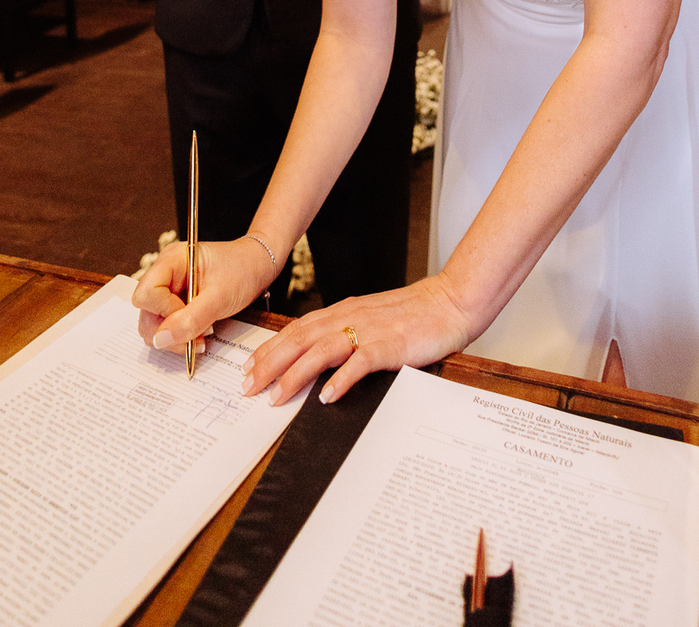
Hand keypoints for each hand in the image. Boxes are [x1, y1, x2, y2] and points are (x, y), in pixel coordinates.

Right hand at [132, 236, 272, 352]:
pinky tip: (201, 332)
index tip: (190, 316)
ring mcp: (169, 286)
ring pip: (155, 323)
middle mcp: (165, 272)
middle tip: (197, 337)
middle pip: (146, 312)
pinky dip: (182, 333)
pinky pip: (168, 323)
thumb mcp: (220, 297)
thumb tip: (160, 339)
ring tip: (202, 334)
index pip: (145, 294)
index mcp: (171, 260)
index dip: (164, 312)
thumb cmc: (243, 270)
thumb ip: (190, 319)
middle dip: (169, 331)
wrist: (258, 265)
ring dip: (176, 335)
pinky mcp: (176, 299)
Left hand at [241, 274, 472, 407]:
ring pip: (321, 350)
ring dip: (295, 374)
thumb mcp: (370, 320)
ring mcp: (370, 331)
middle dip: (270, 364)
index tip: (248, 370)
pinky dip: (341, 379)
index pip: (296, 330)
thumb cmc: (412, 314)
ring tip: (277, 397)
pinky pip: (360, 362)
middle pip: (300, 339)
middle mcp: (350, 318)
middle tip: (248, 388)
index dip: (269, 350)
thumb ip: (344, 334)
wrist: (450, 302)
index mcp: (343, 312)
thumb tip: (315, 359)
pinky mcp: (391, 345)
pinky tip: (327, 396)